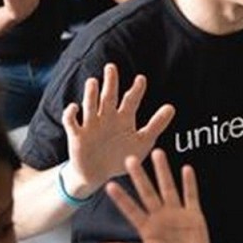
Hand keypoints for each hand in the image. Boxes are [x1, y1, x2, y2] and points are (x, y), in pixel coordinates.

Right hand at [62, 63, 175, 192]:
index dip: (136, 90)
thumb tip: (171, 107)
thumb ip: (156, 125)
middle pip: (108, 96)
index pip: (130, 100)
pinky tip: (75, 108)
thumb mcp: (142, 142)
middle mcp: (107, 117)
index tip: (141, 79)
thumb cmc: (121, 156)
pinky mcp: (77, 135)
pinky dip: (71, 114)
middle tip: (111, 67)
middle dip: (110, 82)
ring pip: (90, 105)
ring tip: (93, 82)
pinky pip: (72, 122)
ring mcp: (91, 125)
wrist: (99, 174)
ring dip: (91, 94)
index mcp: (123, 118)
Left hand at [98, 149, 212, 242]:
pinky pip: (191, 198)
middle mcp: (160, 219)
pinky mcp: (195, 218)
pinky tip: (186, 169)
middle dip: (140, 176)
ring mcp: (178, 217)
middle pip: (148, 193)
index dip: (121, 199)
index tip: (110, 185)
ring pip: (169, 189)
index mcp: (147, 229)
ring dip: (163, 172)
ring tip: (158, 153)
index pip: (131, 209)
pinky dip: (189, 184)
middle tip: (130, 158)